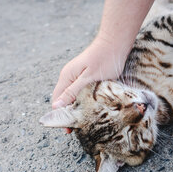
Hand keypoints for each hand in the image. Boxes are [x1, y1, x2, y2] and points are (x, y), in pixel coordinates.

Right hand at [51, 0, 158, 132]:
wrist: (116, 42)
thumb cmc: (104, 60)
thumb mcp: (88, 79)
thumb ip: (72, 93)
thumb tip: (56, 107)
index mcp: (66, 77)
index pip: (57, 101)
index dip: (61, 116)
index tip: (70, 129)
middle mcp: (69, 77)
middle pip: (63, 100)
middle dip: (69, 114)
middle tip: (79, 128)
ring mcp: (77, 76)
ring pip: (73, 97)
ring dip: (77, 108)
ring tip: (85, 121)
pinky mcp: (86, 76)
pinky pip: (81, 92)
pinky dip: (84, 102)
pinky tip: (91, 109)